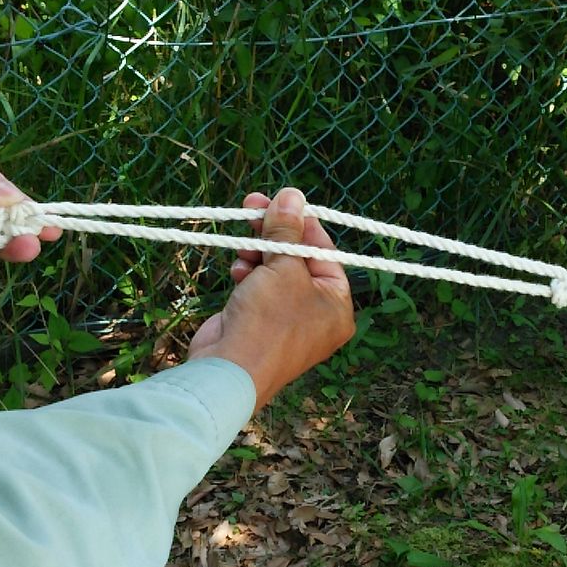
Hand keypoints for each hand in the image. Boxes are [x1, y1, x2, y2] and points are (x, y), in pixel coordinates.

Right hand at [189, 188, 355, 410]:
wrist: (229, 371)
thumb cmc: (269, 321)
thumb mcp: (283, 268)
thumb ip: (287, 230)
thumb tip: (291, 196)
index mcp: (337, 305)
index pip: (325, 252)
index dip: (303, 224)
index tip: (284, 200)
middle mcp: (316, 314)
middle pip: (297, 259)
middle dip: (274, 233)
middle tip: (253, 205)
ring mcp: (285, 320)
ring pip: (274, 270)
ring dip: (258, 251)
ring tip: (243, 240)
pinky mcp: (257, 321)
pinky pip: (257, 286)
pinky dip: (247, 273)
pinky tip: (238, 269)